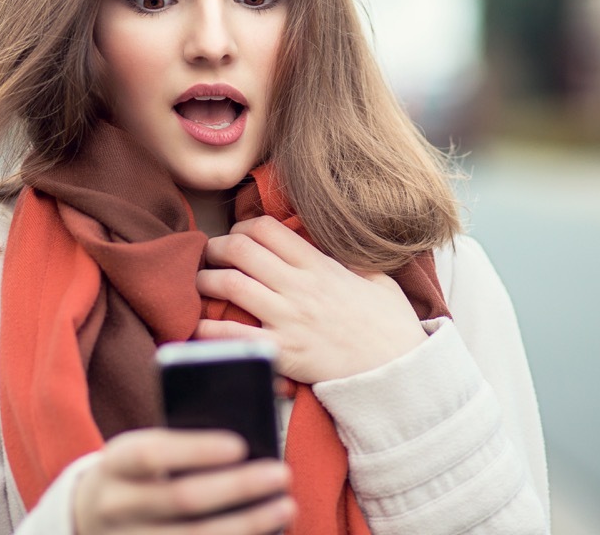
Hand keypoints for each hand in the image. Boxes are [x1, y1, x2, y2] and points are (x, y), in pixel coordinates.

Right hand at [73, 428, 293, 533]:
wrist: (96, 517)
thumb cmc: (142, 472)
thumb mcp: (147, 447)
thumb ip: (183, 441)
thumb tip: (247, 435)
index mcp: (117, 462)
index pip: (152, 454)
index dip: (195, 449)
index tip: (240, 444)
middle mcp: (116, 506)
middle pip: (181, 499)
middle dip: (237, 486)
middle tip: (282, 473)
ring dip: (247, 525)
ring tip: (286, 506)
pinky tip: (265, 534)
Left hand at [195, 216, 425, 383]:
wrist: (399, 372)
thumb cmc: (390, 327)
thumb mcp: (377, 280)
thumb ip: (349, 262)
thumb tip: (332, 248)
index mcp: (319, 266)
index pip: (267, 229)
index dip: (243, 227)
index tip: (238, 237)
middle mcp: (300, 287)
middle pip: (241, 250)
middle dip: (217, 248)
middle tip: (211, 256)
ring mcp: (289, 319)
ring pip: (231, 285)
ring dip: (206, 280)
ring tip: (201, 284)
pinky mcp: (283, 353)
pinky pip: (235, 336)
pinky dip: (211, 329)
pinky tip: (200, 325)